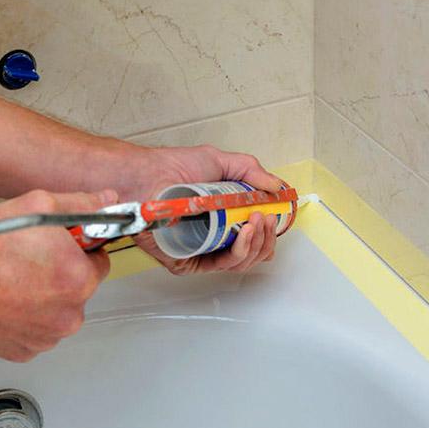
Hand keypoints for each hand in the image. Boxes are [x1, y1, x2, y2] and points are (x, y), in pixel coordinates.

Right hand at [0, 189, 117, 361]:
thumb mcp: (38, 207)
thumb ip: (80, 204)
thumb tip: (105, 200)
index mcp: (80, 280)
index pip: (99, 262)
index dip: (80, 250)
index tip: (60, 246)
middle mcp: (70, 315)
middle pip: (79, 289)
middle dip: (61, 274)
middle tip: (30, 260)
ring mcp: (47, 337)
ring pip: (57, 312)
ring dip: (44, 298)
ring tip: (13, 280)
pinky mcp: (25, 350)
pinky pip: (35, 331)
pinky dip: (25, 318)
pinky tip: (5, 301)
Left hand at [122, 143, 282, 273]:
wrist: (149, 175)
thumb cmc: (174, 168)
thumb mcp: (221, 162)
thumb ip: (252, 173)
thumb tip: (278, 188)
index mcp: (221, 220)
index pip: (253, 237)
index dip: (269, 231)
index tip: (275, 215)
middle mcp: (212, 238)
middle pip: (252, 253)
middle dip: (267, 237)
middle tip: (267, 217)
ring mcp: (200, 252)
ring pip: (241, 262)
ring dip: (258, 242)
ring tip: (259, 221)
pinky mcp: (187, 263)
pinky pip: (221, 265)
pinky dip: (240, 251)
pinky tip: (246, 233)